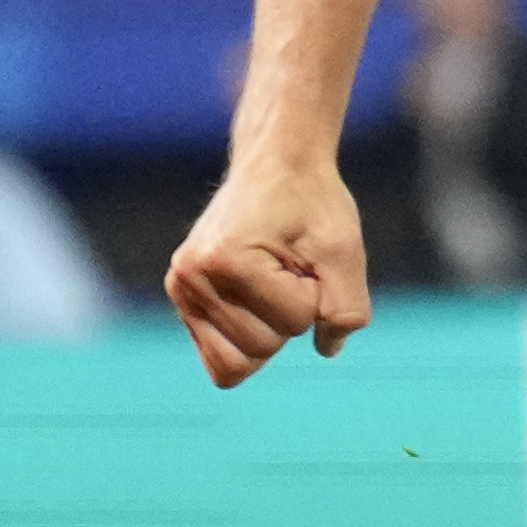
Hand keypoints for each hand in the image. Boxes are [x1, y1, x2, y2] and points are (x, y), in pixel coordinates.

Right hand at [165, 154, 371, 386]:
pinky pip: (219, 359)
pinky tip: (257, 300)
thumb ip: (346, 308)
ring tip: (272, 281)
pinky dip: (248, 339)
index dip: (316, 293)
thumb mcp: (343, 250)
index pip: (295, 322)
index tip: (307, 255)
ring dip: (270, 328)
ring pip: (237, 363)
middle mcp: (190, 276)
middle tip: (289, 266)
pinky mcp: (181, 297)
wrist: (276, 162)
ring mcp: (180, 288)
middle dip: (291, 314)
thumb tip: (327, 350)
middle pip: (260, 351)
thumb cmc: (312, 202)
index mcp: (225, 259)